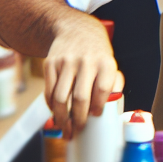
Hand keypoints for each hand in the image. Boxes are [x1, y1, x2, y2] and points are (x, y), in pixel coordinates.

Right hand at [41, 11, 122, 138]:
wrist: (75, 30)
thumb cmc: (96, 55)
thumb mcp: (110, 64)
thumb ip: (114, 85)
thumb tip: (111, 111)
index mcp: (105, 62)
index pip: (103, 90)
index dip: (98, 107)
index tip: (95, 117)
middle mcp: (86, 61)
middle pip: (80, 98)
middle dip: (78, 120)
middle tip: (76, 131)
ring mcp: (66, 62)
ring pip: (60, 98)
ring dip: (61, 118)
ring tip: (64, 128)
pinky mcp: (50, 64)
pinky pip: (48, 92)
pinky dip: (50, 107)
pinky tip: (55, 113)